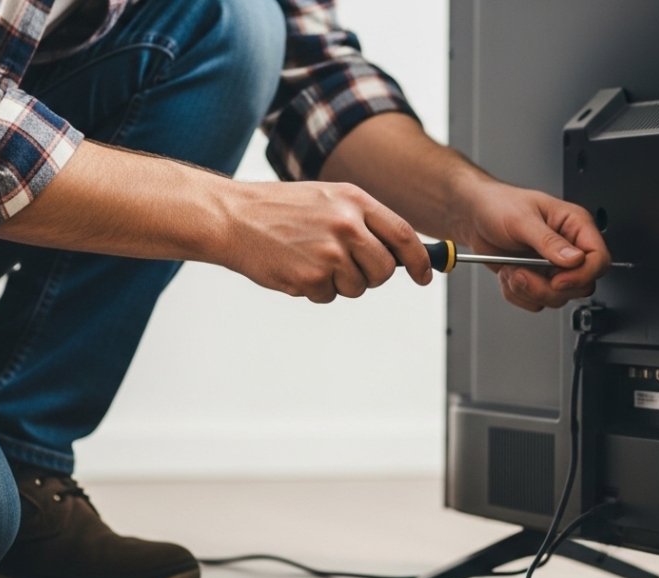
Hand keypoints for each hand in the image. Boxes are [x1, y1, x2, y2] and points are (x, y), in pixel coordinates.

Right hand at [226, 181, 432, 302]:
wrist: (233, 217)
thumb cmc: (279, 209)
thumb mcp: (327, 199)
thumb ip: (364, 221)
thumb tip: (400, 252)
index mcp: (353, 200)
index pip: (403, 235)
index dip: (419, 259)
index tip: (425, 274)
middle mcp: (346, 224)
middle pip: (385, 269)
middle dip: (372, 276)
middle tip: (348, 267)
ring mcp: (329, 252)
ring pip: (358, 287)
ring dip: (340, 283)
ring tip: (311, 259)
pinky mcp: (311, 277)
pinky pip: (329, 296)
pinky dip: (315, 289)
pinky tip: (296, 267)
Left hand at [448, 177, 610, 311]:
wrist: (473, 217)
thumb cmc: (498, 205)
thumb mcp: (522, 220)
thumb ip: (549, 241)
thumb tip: (574, 259)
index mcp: (574, 225)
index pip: (598, 259)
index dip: (581, 275)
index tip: (557, 279)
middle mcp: (568, 247)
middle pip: (581, 286)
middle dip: (547, 287)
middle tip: (523, 272)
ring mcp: (553, 266)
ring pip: (557, 297)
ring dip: (528, 289)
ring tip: (511, 269)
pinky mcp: (538, 279)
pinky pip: (536, 302)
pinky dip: (517, 294)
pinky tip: (508, 273)